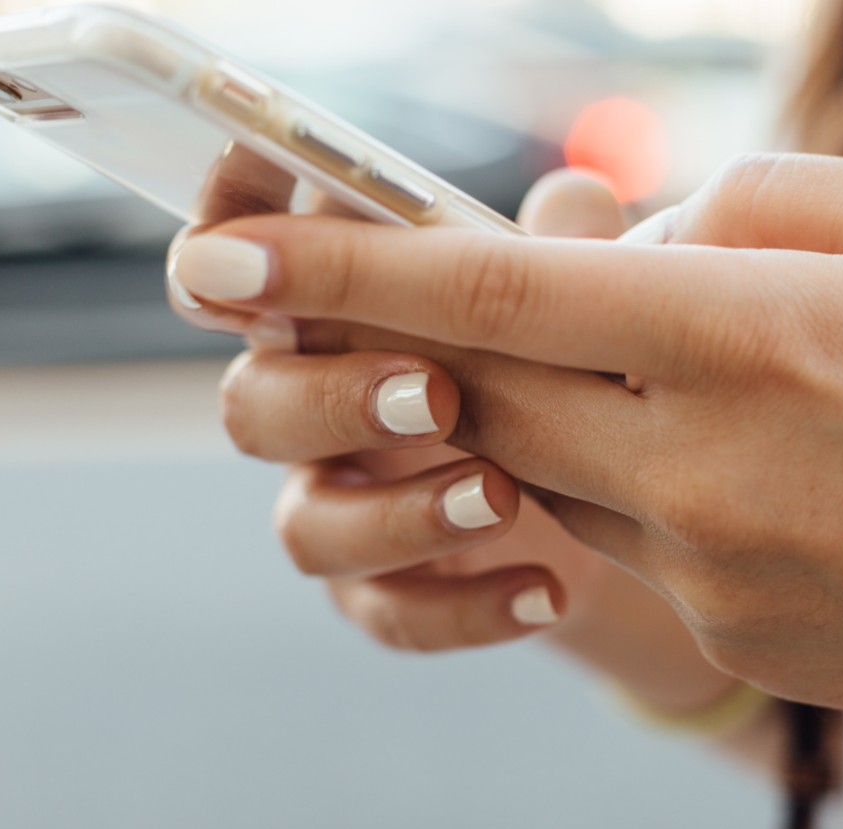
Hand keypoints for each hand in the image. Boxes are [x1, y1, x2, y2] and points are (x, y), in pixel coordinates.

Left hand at [168, 154, 842, 723]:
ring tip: (673, 369)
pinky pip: (626, 539)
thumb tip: (624, 232)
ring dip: (552, 406)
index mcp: (752, 335)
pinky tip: (754, 464)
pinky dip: (639, 480)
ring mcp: (708, 566)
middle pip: (484, 391)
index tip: (221, 259)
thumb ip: (754, 200)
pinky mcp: (726, 632)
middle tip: (400, 299)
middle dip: (420, 340)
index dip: (343, 270)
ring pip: (546, 468)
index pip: (497, 294)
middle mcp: (703, 463)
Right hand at [170, 167, 633, 649]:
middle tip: (438, 394)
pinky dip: (466, 608)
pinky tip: (547, 591)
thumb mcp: (576, 298)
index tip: (246, 241)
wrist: (619, 506)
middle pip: (252, 405)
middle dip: (334, 398)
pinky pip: (389, 614)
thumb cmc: (565, 362)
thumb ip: (563, 248)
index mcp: (332, 309)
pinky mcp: (382, 592)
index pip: (240, 266)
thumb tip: (577, 200)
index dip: (223, 244)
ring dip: (398, 515)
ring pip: (306, 527)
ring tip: (503, 498)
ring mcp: (340, 505)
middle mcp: (311, 405)